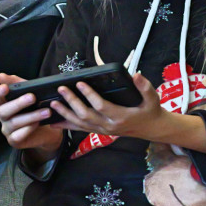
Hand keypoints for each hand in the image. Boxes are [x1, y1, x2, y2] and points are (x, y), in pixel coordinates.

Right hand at [0, 73, 63, 158]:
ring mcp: (7, 129)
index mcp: (4, 103)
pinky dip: (28, 129)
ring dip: (31, 116)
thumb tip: (1, 76)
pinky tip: (38, 124)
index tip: (5, 87)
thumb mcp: (31, 93)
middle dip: (18, 103)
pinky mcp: (14, 141)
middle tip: (33, 97)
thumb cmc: (37, 108)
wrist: (49, 129)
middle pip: (3, 110)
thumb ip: (18, 84)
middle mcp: (3, 116)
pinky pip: (17, 136)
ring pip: (13, 123)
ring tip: (46, 111)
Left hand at [50, 72, 167, 140]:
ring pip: (80, 123)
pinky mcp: (99, 131)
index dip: (89, 95)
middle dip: (72, 102)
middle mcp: (109, 125)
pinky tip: (55, 122)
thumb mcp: (153, 98)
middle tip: (61, 89)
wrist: (151, 129)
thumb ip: (145, 87)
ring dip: (65, 113)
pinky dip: (67, 125)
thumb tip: (136, 75)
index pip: (101, 105)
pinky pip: (80, 129)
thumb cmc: (151, 111)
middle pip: (86, 114)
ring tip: (53, 103)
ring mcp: (103, 130)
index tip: (80, 83)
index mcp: (121, 116)